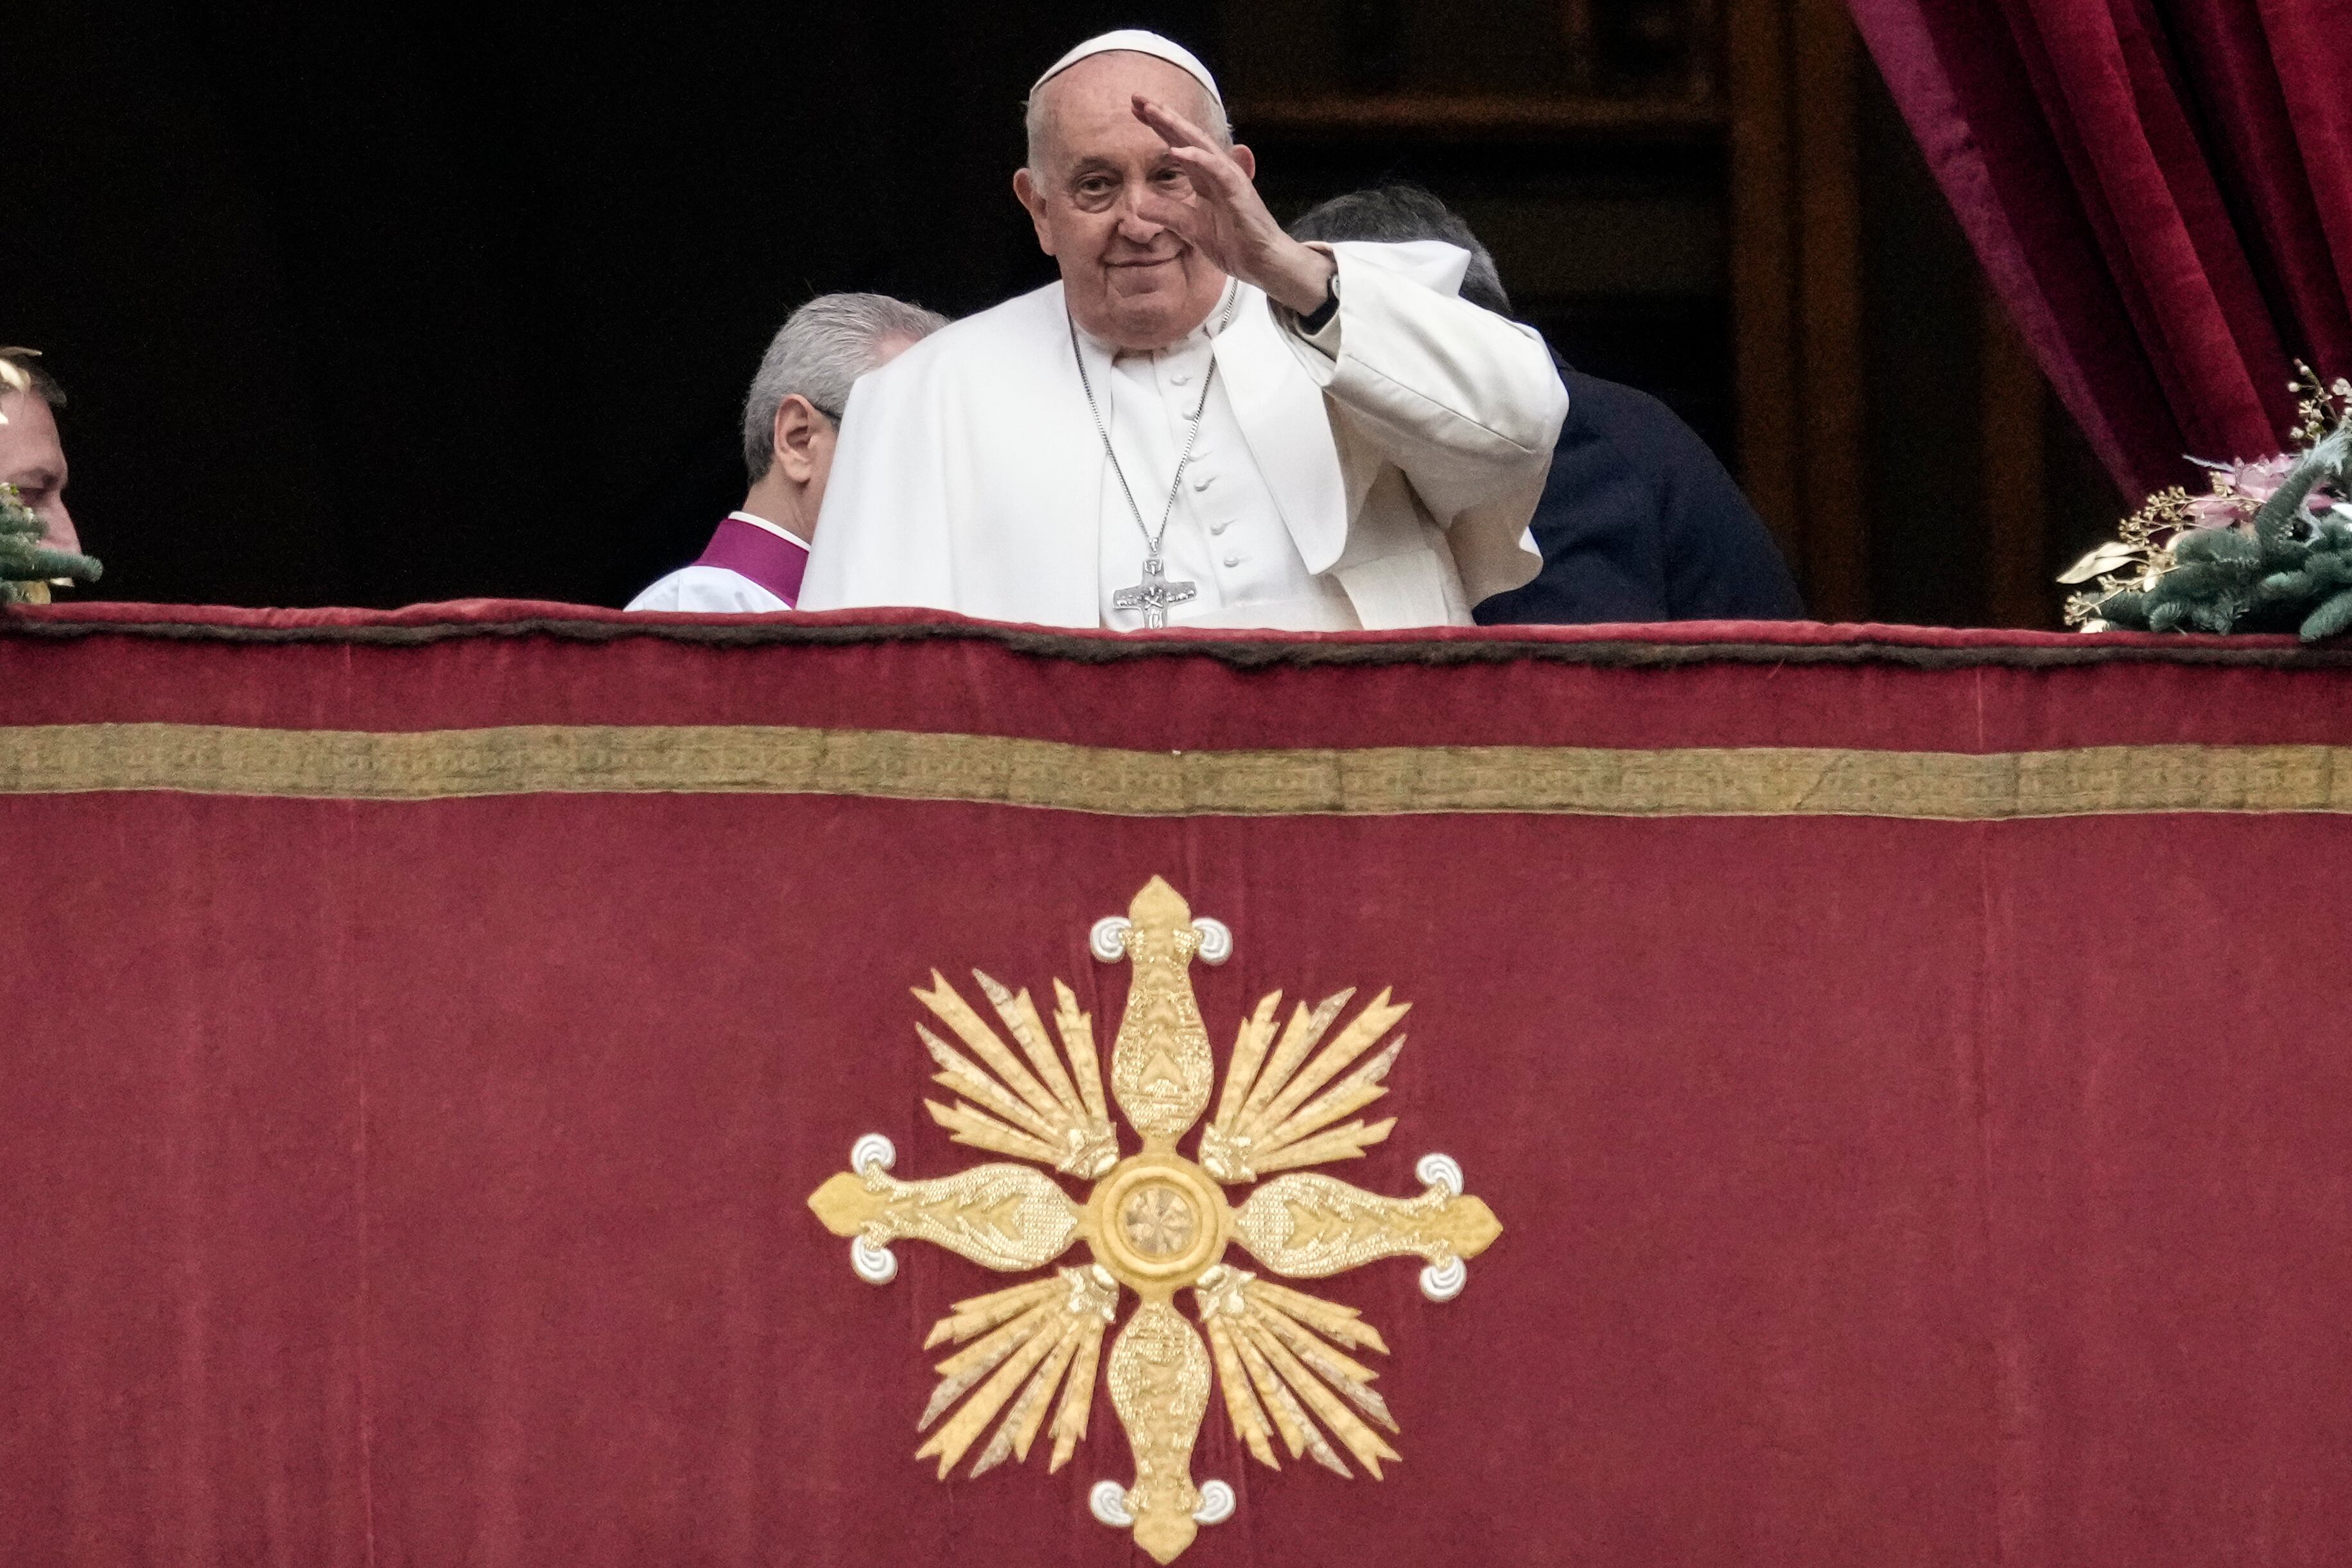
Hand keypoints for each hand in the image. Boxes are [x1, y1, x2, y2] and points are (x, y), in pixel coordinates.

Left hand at [1129, 97, 1336, 315]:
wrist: (1262, 262)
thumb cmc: (1233, 243)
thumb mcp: (1190, 229)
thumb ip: (1167, 214)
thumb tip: (1138, 207)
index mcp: (1204, 177)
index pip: (1178, 144)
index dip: (1158, 127)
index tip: (1135, 110)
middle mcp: (1216, 170)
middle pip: (1185, 136)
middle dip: (1162, 116)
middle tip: (1137, 98)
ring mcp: (1228, 178)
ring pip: (1199, 144)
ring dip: (1175, 127)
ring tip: (1152, 111)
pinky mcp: (1237, 190)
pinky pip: (1215, 169)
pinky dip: (1196, 158)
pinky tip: (1176, 151)